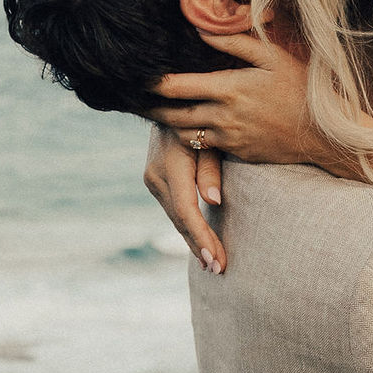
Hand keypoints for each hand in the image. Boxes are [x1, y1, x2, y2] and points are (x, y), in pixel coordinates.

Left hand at [143, 21, 340, 173]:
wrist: (324, 135)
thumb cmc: (300, 89)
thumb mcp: (272, 57)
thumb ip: (234, 42)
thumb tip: (201, 29)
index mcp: (229, 88)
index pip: (176, 87)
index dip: (151, 83)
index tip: (136, 76)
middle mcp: (223, 116)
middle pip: (172, 115)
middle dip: (150, 108)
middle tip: (134, 100)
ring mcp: (230, 138)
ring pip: (185, 135)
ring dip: (170, 125)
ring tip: (158, 112)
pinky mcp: (237, 153)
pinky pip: (205, 147)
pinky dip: (193, 137)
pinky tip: (188, 126)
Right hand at [144, 122, 225, 273]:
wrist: (170, 103)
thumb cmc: (200, 118)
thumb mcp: (210, 138)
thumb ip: (211, 169)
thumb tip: (214, 202)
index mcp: (171, 165)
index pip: (187, 210)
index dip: (202, 237)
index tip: (216, 260)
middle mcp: (156, 176)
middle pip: (181, 220)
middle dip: (201, 246)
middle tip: (220, 269)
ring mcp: (153, 180)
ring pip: (176, 218)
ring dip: (194, 242)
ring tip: (213, 265)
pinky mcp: (156, 183)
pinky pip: (174, 211)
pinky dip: (188, 230)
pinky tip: (200, 247)